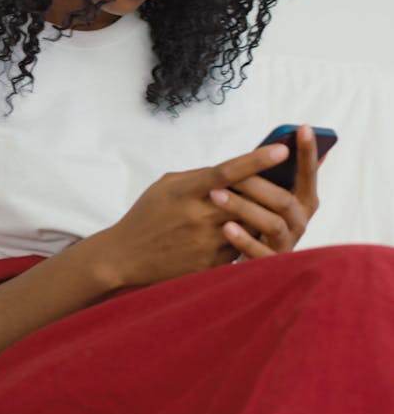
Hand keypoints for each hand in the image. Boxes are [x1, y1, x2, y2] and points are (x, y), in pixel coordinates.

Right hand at [104, 142, 290, 288]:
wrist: (125, 256)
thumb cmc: (147, 214)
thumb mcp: (167, 186)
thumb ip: (199, 176)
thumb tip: (234, 169)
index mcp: (185, 190)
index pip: (228, 171)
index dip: (257, 159)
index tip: (283, 149)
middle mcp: (197, 215)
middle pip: (246, 199)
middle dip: (270, 190)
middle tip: (290, 181)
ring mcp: (204, 242)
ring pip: (248, 225)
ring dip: (260, 216)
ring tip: (269, 209)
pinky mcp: (209, 264)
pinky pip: (240, 248)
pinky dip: (247, 239)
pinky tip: (246, 234)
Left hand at [209, 125, 319, 259]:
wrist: (241, 265)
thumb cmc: (251, 220)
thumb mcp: (260, 196)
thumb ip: (270, 176)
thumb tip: (277, 144)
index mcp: (303, 202)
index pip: (309, 174)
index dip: (308, 152)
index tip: (302, 128)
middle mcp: (300, 223)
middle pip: (284, 200)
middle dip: (257, 184)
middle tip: (230, 172)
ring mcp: (287, 245)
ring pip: (271, 224)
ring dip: (243, 207)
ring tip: (215, 195)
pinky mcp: (272, 267)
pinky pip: (259, 254)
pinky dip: (243, 239)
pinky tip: (226, 228)